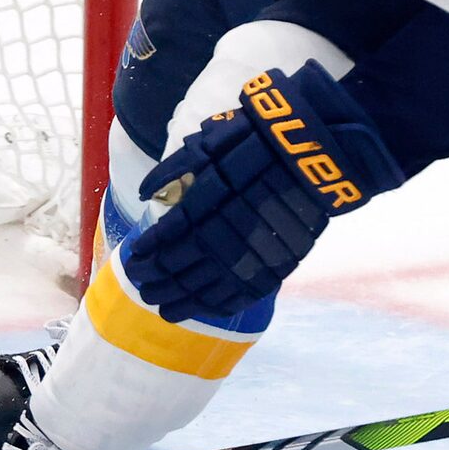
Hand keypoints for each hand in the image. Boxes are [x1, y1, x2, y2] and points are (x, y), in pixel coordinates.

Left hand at [118, 67, 403, 321]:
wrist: (314, 153)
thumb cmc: (256, 141)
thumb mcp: (208, 145)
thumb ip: (172, 171)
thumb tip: (145, 195)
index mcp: (201, 206)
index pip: (163, 241)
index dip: (146, 255)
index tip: (133, 260)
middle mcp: (220, 236)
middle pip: (178, 270)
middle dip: (156, 281)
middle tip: (141, 289)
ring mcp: (248, 256)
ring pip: (204, 289)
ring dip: (179, 299)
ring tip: (162, 307)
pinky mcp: (273, 267)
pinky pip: (238, 296)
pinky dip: (215, 305)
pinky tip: (199, 308)